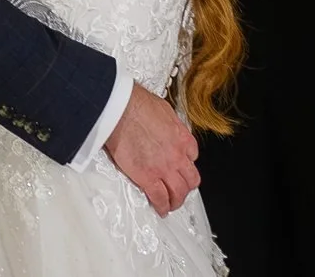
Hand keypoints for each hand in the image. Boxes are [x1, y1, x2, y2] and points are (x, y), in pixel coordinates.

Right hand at [104, 82, 198, 215]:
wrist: (122, 110)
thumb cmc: (137, 104)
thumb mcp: (164, 110)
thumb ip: (169, 123)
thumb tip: (164, 125)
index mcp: (183, 138)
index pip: (193, 156)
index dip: (186, 163)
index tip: (180, 167)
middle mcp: (178, 155)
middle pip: (191, 179)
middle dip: (186, 187)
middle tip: (179, 190)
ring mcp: (164, 168)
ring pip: (179, 193)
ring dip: (176, 200)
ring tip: (171, 204)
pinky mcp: (148, 178)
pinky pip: (160, 198)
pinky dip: (161, 207)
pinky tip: (160, 209)